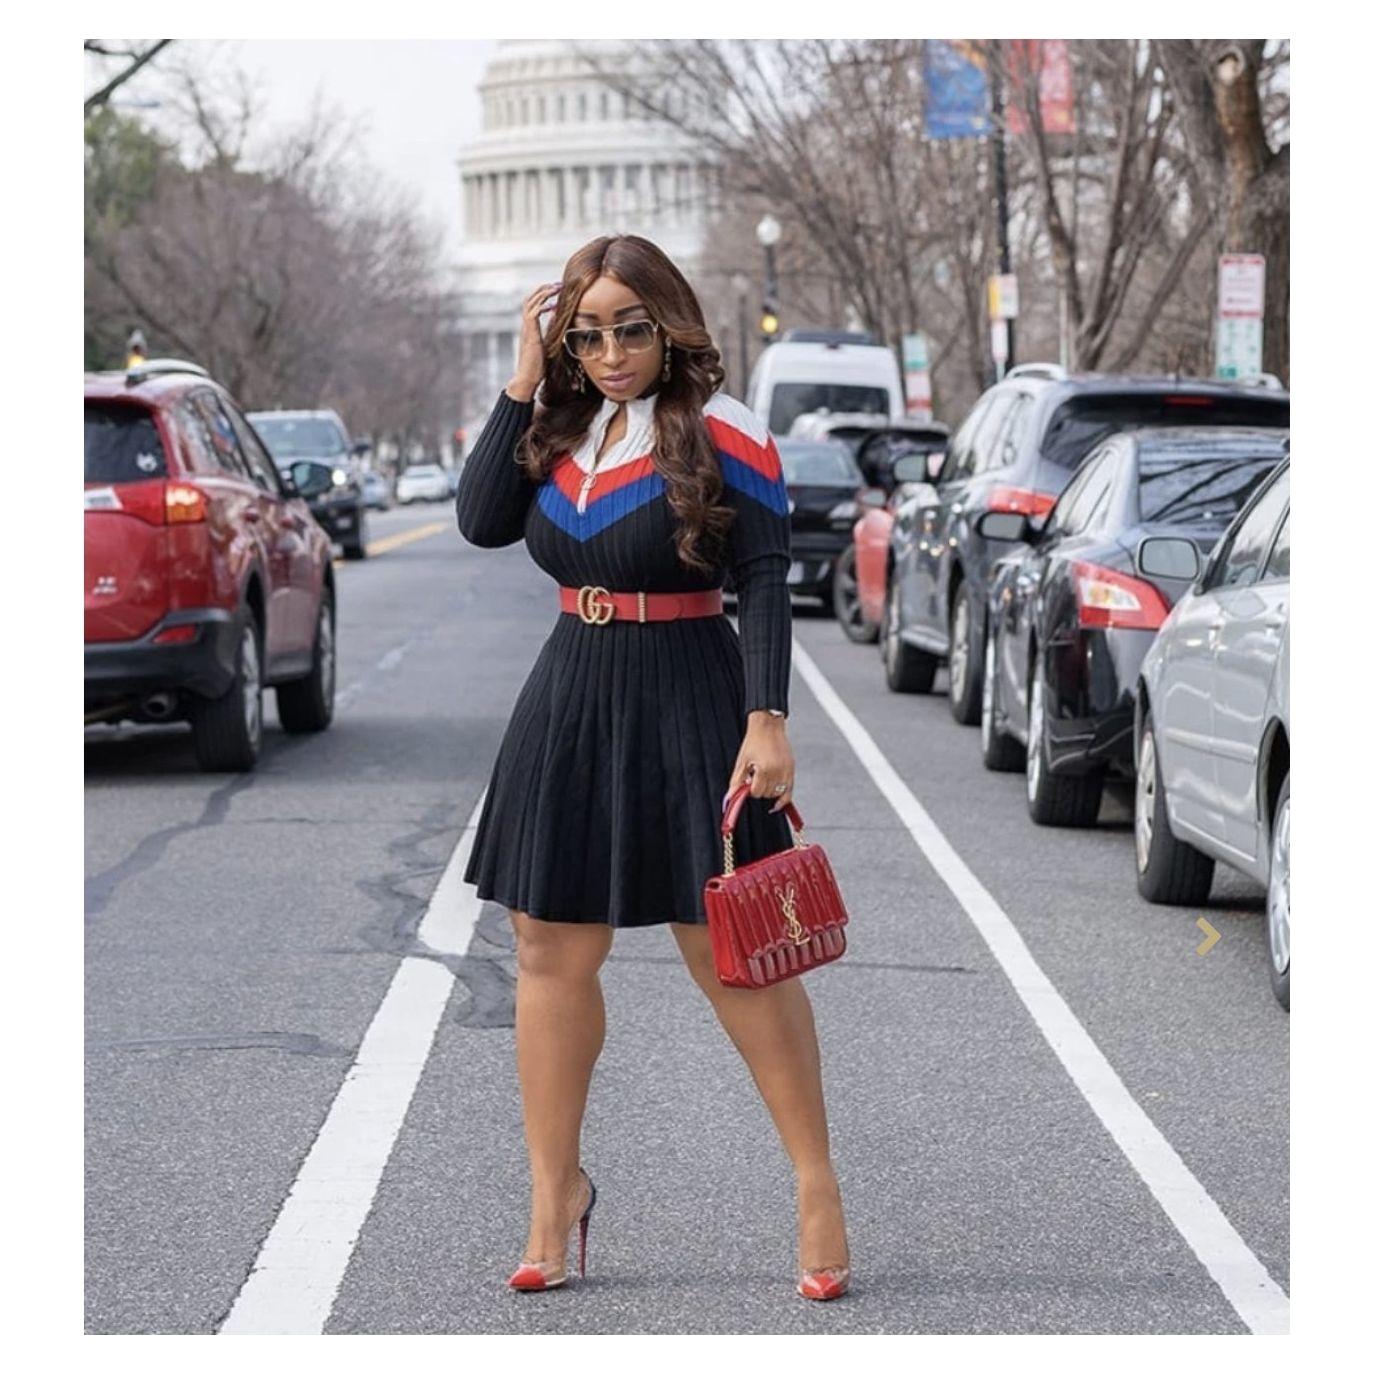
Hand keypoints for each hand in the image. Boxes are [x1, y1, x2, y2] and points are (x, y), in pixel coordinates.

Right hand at [506, 282, 560, 401]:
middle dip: (543, 289)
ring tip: (556, 287)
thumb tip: (559, 320)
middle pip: (530, 299)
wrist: (527, 379)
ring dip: (544, 293)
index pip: (534, 304)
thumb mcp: (547, 346)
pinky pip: (533, 314)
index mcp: (530, 328)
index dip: (543, 295)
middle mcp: (526, 326)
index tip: (556, 290)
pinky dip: (543, 306)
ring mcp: (526, 329)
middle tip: (558, 283)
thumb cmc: (537, 367)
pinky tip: (554, 304)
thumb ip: (551, 332)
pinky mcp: (530, 334)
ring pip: (531, 303)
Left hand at [727, 713, 794, 813]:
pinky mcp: (792, 769)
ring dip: (769, 791)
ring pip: (777, 794)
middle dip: (759, 789)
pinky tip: (777, 804)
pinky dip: (783, 799)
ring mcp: (786, 771)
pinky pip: (789, 791)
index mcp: (764, 769)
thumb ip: (736, 782)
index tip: (749, 781)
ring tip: (764, 778)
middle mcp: (778, 771)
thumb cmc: (754, 741)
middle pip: (767, 794)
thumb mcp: (742, 761)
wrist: (768, 726)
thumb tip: (730, 798)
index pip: (756, 792)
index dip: (750, 789)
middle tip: (756, 777)